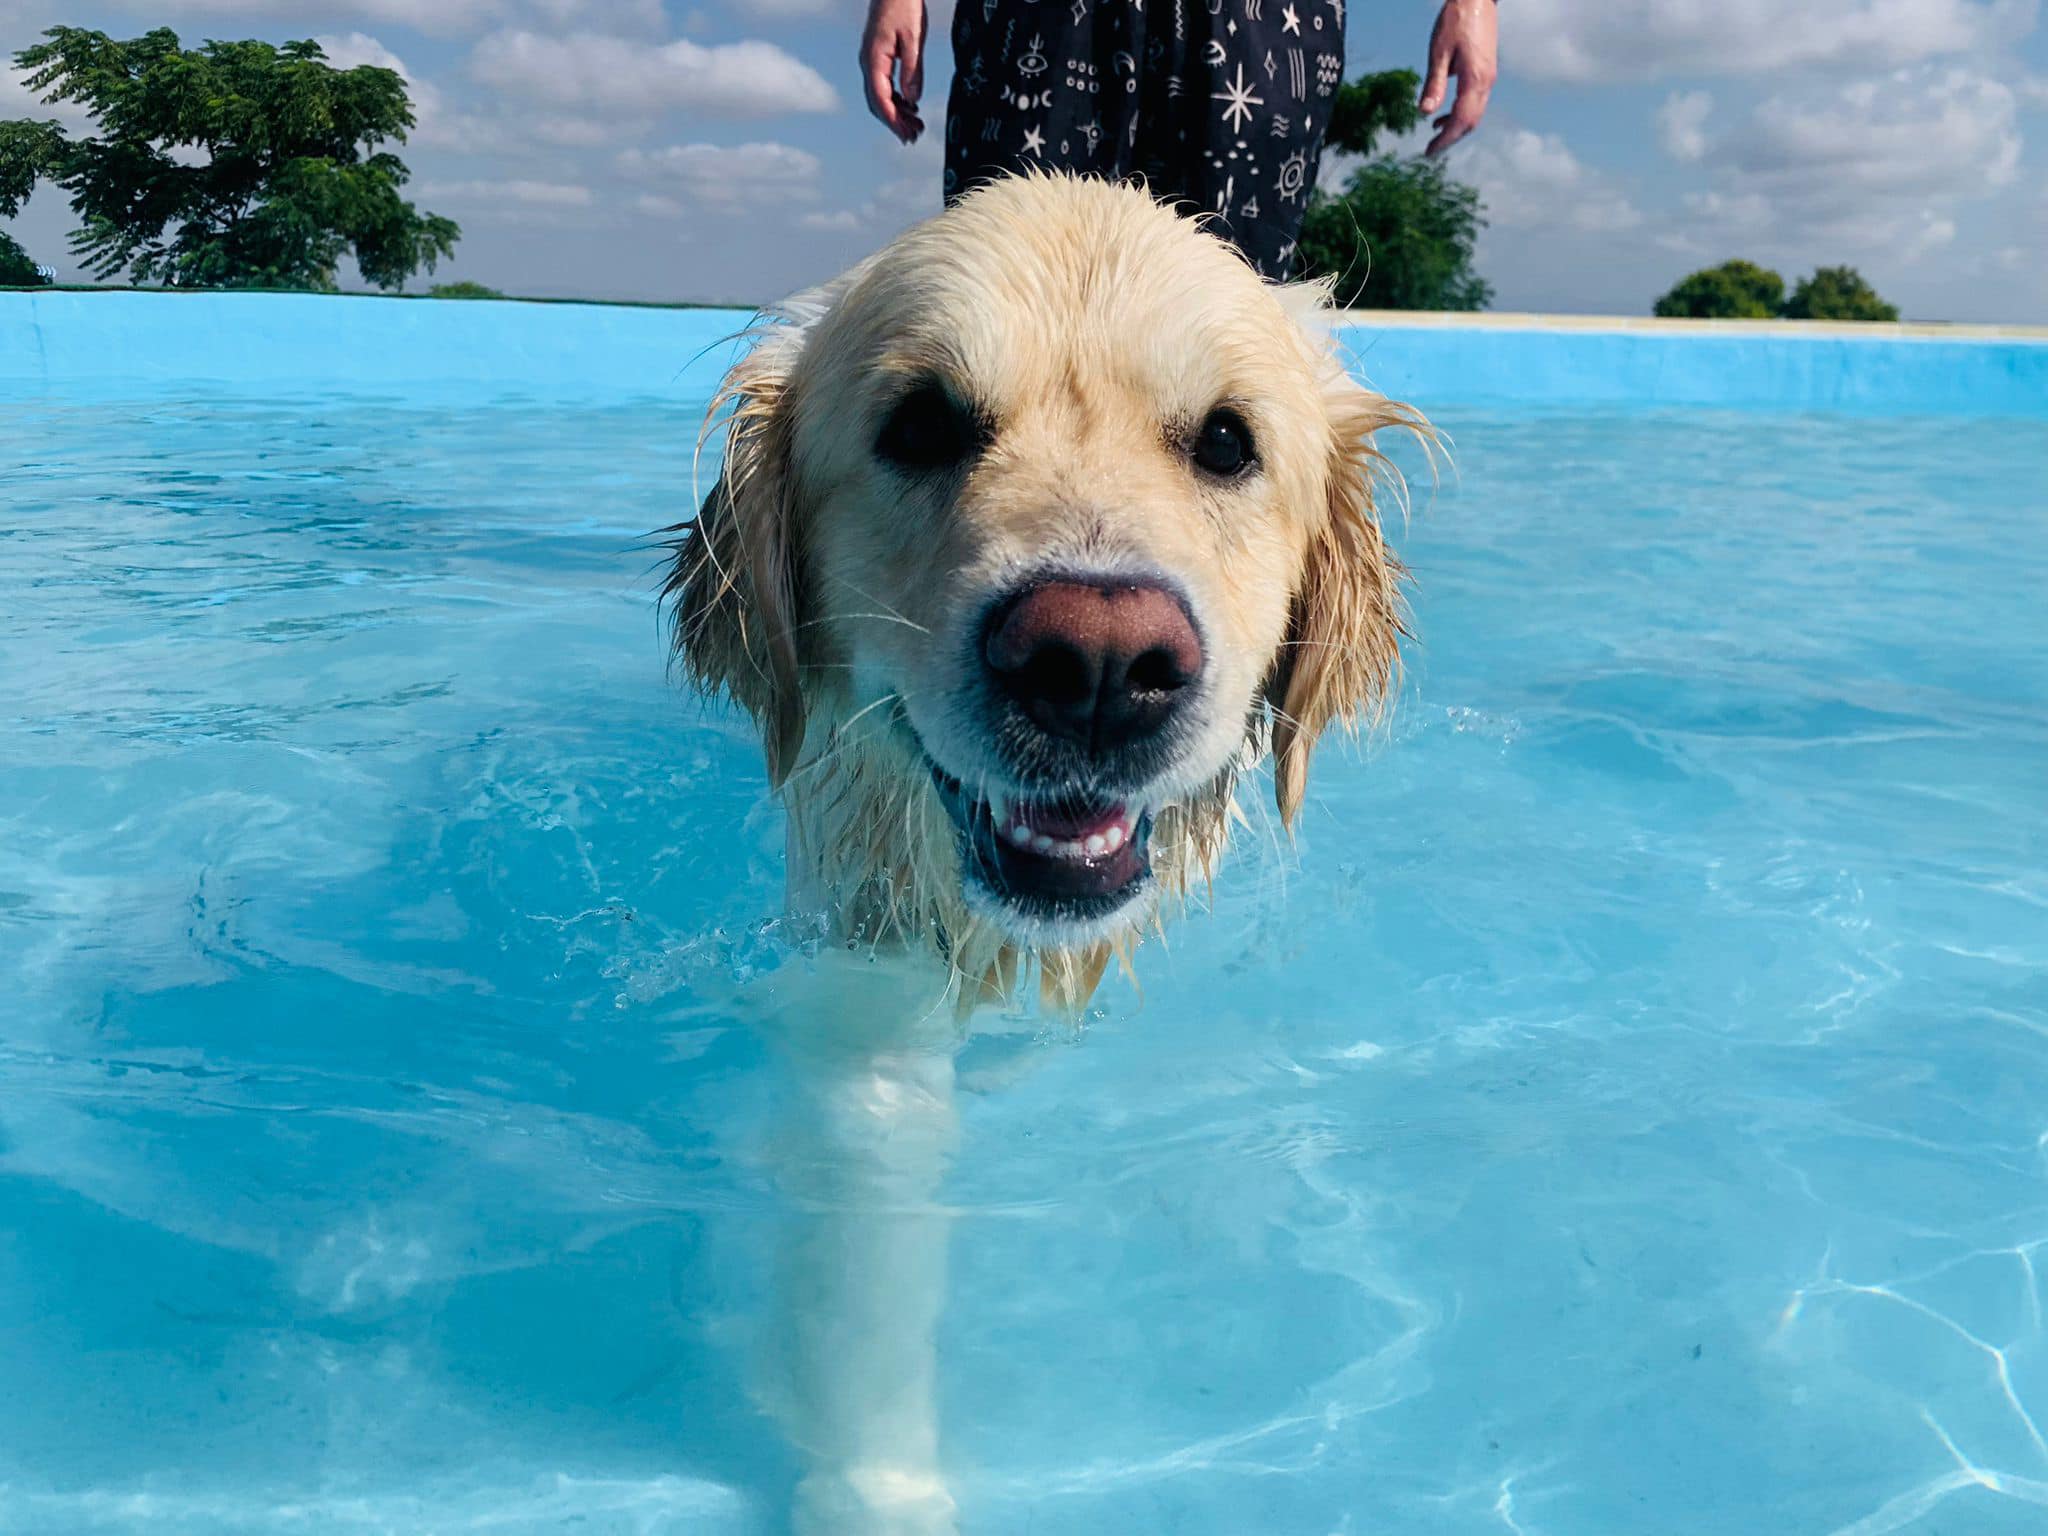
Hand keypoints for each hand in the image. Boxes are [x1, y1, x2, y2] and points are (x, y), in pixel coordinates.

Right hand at [861, 0, 927, 143]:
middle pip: (878, 102)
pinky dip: (896, 100)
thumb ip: (912, 70)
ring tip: (916, 126)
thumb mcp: (914, 38)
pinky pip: (883, 86)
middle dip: (895, 122)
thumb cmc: (904, 6)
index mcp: (873, 59)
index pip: (880, 99)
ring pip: (880, 96)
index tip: (906, 136)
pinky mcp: (878, 57)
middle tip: (914, 137)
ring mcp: (871, 61)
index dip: (893, 121)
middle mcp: (868, 63)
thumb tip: (913, 100)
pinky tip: (911, 106)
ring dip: (896, 113)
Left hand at [1419, 0, 1497, 156]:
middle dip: (1450, 138)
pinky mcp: (1486, 72)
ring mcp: (1488, 77)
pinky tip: (1442, 115)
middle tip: (1430, 150)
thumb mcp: (1439, 52)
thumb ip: (1433, 84)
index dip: (1445, 139)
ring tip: (1433, 134)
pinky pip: (1475, 102)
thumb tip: (1425, 113)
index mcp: (1475, 79)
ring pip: (1474, 114)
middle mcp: (1486, 82)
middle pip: (1471, 122)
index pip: (1462, 120)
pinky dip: (1460, 114)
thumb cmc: (1455, 20)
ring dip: (1455, 127)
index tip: (1429, 152)